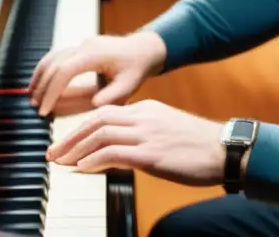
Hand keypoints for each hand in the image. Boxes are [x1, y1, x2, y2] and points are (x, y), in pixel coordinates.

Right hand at [28, 31, 166, 116]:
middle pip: (53, 64)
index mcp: (95, 54)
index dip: (51, 92)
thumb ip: (111, 96)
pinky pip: (57, 56)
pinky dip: (46, 69)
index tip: (44, 111)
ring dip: (40, 76)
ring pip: (52, 57)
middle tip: (35, 108)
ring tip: (33, 97)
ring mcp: (81, 44)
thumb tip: (93, 105)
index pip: (64, 72)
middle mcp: (84, 45)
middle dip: (42, 86)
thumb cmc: (136, 69)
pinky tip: (41, 84)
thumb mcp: (128, 86)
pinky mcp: (80, 47)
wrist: (142, 50)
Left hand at [46, 99, 226, 186]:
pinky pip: (114, 152)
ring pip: (100, 134)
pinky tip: (82, 169)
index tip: (67, 143)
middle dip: (70, 137)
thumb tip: (118, 152)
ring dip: (75, 149)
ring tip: (61, 163)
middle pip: (96, 119)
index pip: (104, 113)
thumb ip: (142, 136)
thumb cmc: (199, 146)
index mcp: (147, 109)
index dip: (81, 128)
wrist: (225, 149)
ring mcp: (147, 134)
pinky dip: (93, 159)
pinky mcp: (152, 154)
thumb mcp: (166, 132)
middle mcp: (144, 117)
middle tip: (53, 152)